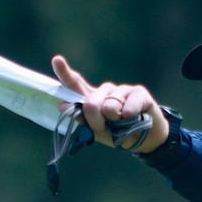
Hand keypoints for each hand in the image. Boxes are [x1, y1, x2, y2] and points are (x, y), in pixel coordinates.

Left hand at [51, 55, 169, 152]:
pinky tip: (134, 118)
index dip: (65, 72)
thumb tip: (63, 105)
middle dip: (95, 121)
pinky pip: (128, 106)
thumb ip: (82, 119)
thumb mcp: (97, 131)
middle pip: (91, 102)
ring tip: (124, 126)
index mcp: (92, 98)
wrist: (145, 140)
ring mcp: (122, 90)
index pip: (76, 84)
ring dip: (115, 122)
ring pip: (109, 105)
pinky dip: (129, 117)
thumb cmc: (118, 134)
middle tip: (103, 130)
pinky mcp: (139, 93)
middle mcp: (105, 91)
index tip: (57, 60)